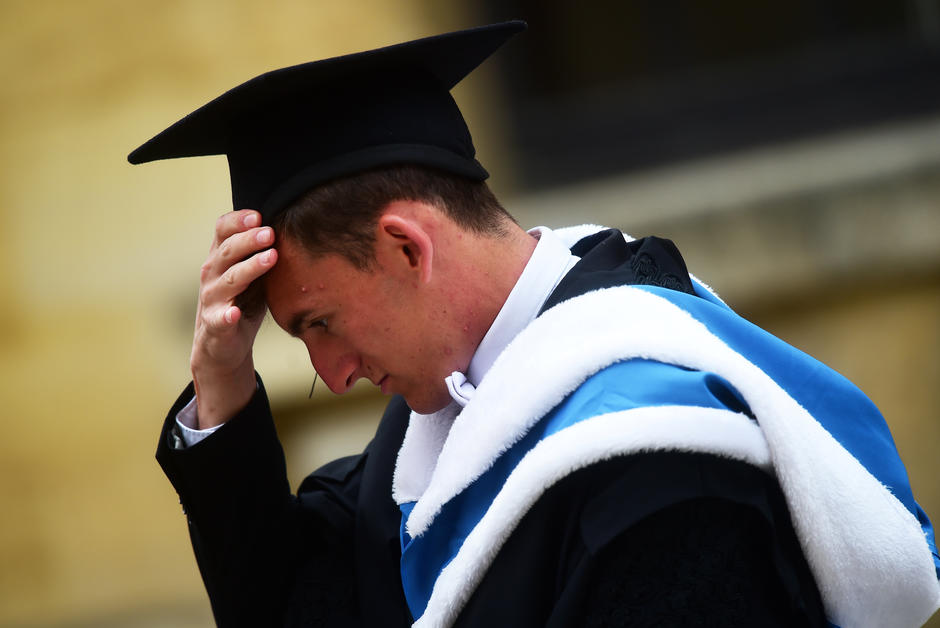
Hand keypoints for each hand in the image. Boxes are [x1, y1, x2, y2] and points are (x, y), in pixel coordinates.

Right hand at [190, 209, 277, 427]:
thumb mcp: (253, 272)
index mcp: (221, 257)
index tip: (259, 215)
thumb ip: (264, 252)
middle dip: (249, 240)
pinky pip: (220, 318)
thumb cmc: (242, 299)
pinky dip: (226, 315)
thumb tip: (298, 227)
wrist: (222, 342)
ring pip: (229, 279)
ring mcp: (212, 298)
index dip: (238, 220)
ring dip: (249, 268)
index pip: (222, 230)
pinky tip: (235, 313)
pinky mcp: (215, 324)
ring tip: (270, 258)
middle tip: (271, 232)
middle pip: (228, 251)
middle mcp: (212, 274)